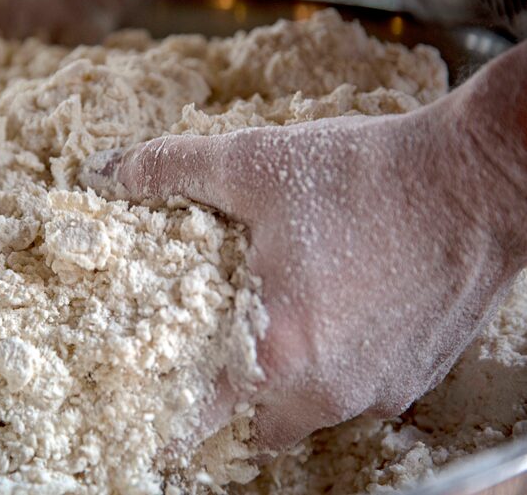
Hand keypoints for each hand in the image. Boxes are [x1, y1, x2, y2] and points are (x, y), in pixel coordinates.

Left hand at [80, 42, 526, 453]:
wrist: (477, 178)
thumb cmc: (364, 173)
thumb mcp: (254, 163)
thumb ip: (173, 169)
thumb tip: (112, 171)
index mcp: (277, 350)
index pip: (205, 417)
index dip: (176, 418)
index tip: (160, 416)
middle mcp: (327, 388)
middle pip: (261, 427)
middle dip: (237, 404)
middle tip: (223, 358)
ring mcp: (379, 390)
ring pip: (312, 413)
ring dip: (290, 386)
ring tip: (284, 330)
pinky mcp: (418, 377)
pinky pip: (360, 394)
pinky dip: (339, 371)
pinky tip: (340, 317)